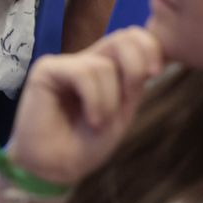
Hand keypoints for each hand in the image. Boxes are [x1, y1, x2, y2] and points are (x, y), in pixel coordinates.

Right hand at [5, 28, 164, 185]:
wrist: (58, 166)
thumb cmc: (87, 144)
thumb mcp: (122, 112)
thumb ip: (133, 83)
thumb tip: (151, 58)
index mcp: (107, 68)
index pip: (133, 38)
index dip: (150, 48)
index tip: (155, 75)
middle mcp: (87, 60)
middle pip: (122, 36)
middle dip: (135, 64)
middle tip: (131, 94)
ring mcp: (66, 63)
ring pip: (103, 65)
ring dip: (109, 101)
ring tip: (98, 122)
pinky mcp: (47, 69)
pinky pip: (83, 73)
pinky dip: (94, 100)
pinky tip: (91, 120)